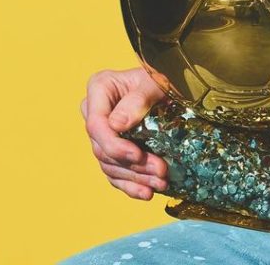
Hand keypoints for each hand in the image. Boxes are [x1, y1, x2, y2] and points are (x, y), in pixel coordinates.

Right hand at [81, 67, 168, 199]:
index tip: (137, 155)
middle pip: (104, 148)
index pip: (96, 125)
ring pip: (110, 164)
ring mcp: (103, 132)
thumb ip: (139, 98)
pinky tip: (146, 193)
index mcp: (99, 88)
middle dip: (132, 165)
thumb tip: (116, 125)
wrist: (174, 82)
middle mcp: (95, 111)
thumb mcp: (157, 81)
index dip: (114, 145)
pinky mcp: (113, 148)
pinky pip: (115, 172)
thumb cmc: (165, 76)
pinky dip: (130, 185)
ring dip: (135, 178)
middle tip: (160, 171)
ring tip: (159, 183)